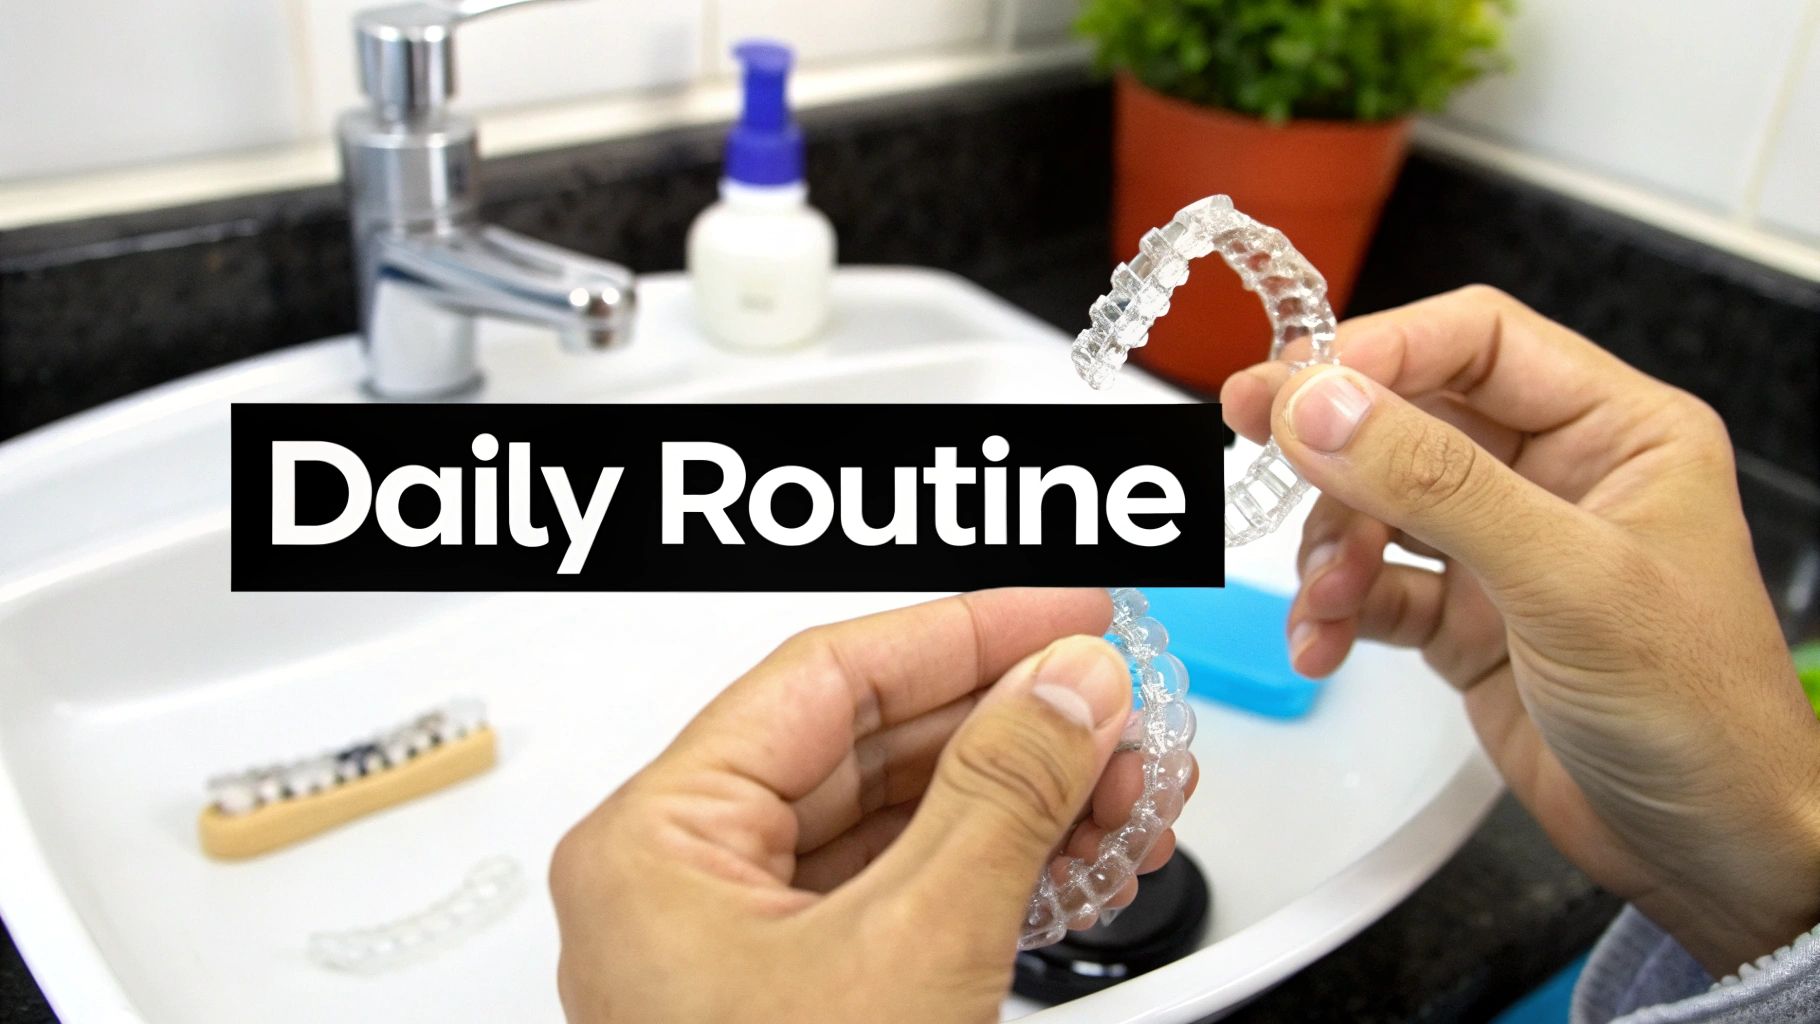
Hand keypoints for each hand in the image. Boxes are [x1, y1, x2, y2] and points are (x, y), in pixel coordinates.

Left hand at [550, 589, 1195, 1022]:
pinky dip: (994, 868)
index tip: (1063, 612)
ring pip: (894, 822)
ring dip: (1017, 795)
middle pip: (866, 744)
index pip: (825, 677)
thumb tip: (1063, 689)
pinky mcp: (801, 1000)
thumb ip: (999, 796)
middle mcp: (685, 883)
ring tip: (1123, 779)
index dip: (963, 631)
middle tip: (1111, 699)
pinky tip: (1075, 848)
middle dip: (1007, 719)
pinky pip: (902, 895)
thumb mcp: (913, 952)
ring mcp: (741, 948)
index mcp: (659, 842)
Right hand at [1223, 285, 1819, 975]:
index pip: (1477, 342)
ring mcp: (1506, 551)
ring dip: (1330, 546)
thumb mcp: (1567, 579)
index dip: (1380, 350)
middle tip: (1253, 440)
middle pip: (1410, 419)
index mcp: (1616, 431)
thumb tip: (1323, 403)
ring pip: (1377, 505)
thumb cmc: (1699, 713)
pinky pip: (1372, 590)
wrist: (1711, 854)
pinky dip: (1334, 612)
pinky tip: (1322, 644)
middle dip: (1333, 447)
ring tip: (1324, 598)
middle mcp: (1555, 478)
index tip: (1294, 381)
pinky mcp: (1468, 622)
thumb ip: (1437, 481)